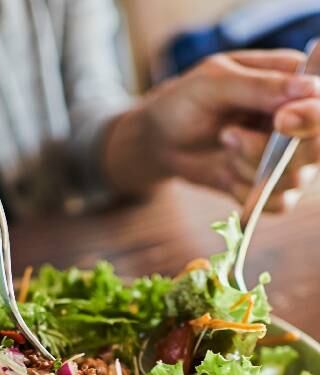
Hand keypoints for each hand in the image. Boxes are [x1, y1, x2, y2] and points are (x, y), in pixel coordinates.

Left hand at [137, 49, 319, 211]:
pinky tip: (226, 172)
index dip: (311, 116)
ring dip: (250, 165)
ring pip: (296, 177)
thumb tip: (310, 87)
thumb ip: (260, 86)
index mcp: (296, 83)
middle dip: (278, 150)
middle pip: (318, 147)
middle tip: (232, 135)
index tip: (282, 119)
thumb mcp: (213, 83)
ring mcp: (292, 155)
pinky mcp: (274, 185)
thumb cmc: (186, 101)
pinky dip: (247, 191)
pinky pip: (278, 203)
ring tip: (224, 138)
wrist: (159, 139)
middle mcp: (302, 121)